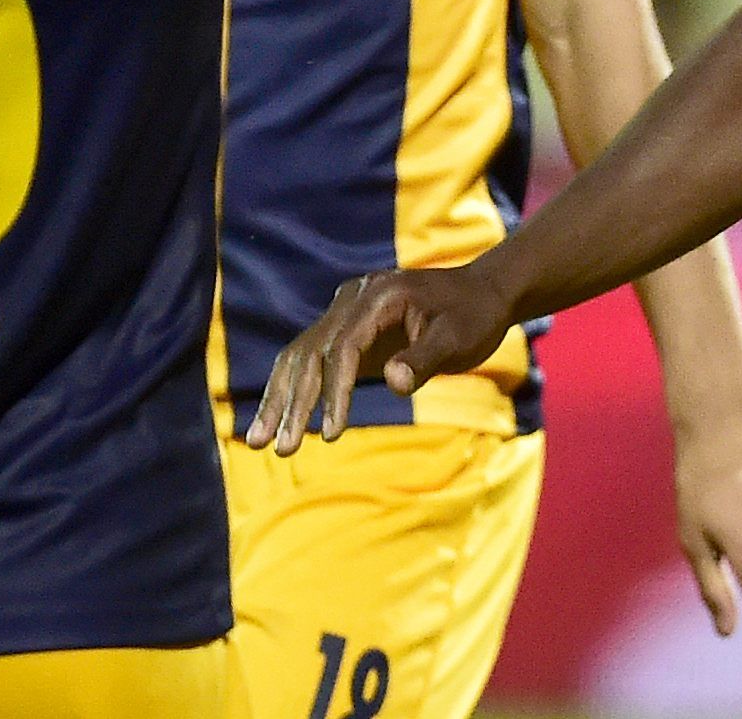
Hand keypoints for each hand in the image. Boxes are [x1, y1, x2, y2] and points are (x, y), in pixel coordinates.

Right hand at [246, 256, 514, 453]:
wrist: (483, 293)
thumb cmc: (474, 317)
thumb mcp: (459, 339)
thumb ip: (424, 359)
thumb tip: (392, 383)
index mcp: (381, 294)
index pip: (344, 346)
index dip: (334, 392)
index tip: (331, 434)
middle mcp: (355, 297)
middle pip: (312, 351)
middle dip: (293, 401)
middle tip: (279, 449)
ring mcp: (347, 311)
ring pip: (301, 354)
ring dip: (280, 397)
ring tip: (258, 442)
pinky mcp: (349, 330)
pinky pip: (312, 358)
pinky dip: (293, 389)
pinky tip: (279, 421)